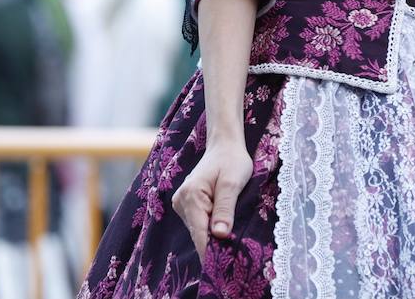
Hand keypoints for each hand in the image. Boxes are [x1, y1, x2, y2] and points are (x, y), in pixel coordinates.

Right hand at [172, 139, 252, 260]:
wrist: (224, 146)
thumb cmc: (231, 161)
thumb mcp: (233, 183)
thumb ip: (225, 208)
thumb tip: (219, 235)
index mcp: (191, 195)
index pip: (199, 232)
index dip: (210, 251)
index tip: (219, 267)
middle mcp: (181, 201)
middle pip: (198, 232)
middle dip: (213, 243)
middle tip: (232, 254)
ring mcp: (182, 203)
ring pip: (198, 229)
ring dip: (212, 234)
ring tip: (231, 235)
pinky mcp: (187, 204)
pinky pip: (198, 222)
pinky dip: (210, 226)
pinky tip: (222, 225)